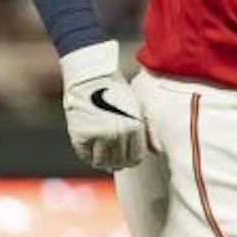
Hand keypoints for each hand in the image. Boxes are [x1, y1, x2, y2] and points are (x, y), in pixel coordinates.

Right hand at [59, 40, 146, 171]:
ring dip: (104, 161)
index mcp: (133, 128)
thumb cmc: (116, 90)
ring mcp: (97, 135)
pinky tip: (92, 148)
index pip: (135, 158)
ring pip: (102, 162)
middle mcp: (116, 134)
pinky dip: (89, 155)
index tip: (127, 157)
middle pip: (119, 162)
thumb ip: (148, 132)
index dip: (132, 160)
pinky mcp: (79, 135)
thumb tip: (157, 152)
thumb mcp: (138, 108)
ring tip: (104, 154)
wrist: (91, 75)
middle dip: (119, 162)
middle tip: (115, 158)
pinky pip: (85, 155)